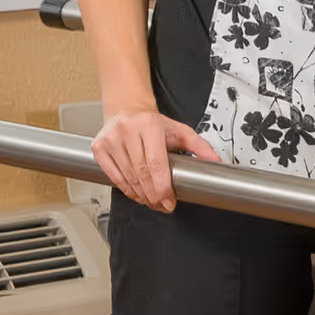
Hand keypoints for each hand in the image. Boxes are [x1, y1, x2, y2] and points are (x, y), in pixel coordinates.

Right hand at [93, 107, 220, 212]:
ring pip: (127, 178)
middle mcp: (127, 131)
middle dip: (153, 196)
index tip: (169, 201)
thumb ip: (200, 146)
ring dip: (140, 196)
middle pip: (141, 174)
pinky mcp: (99, 148)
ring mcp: (111, 140)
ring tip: (152, 202)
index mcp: (149, 125)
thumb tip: (215, 162)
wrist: (127, 108)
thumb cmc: (153, 122)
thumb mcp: (179, 130)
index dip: (163, 187)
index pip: (156, 164)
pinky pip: (113, 176)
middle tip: (163, 205)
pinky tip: (136, 194)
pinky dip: (126, 189)